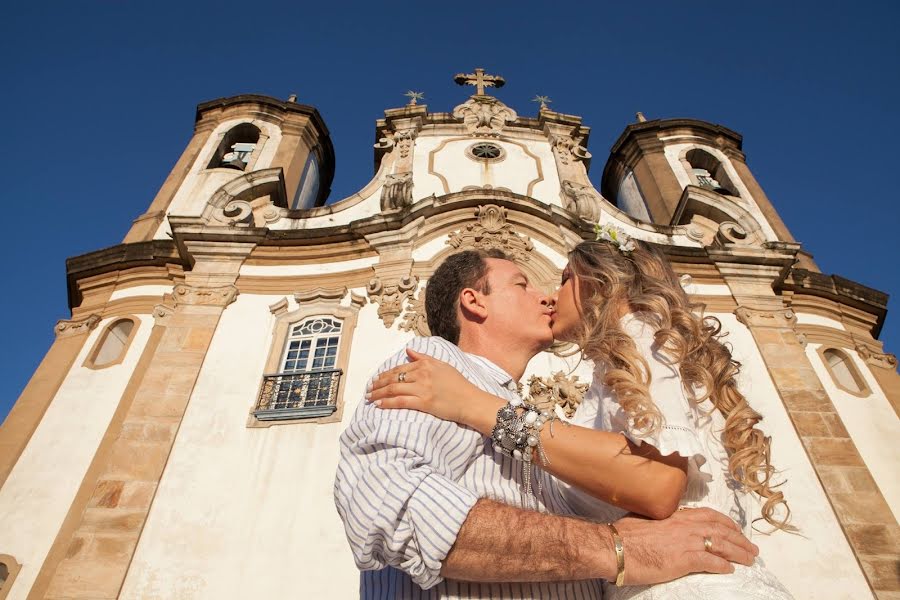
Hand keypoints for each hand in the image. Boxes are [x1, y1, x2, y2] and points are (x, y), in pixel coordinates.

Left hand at [366, 348, 485, 425]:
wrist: (470, 401)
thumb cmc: (459, 384)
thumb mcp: (442, 365)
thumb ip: (424, 357)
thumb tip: (409, 350)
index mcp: (425, 364)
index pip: (400, 368)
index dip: (385, 374)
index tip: (376, 379)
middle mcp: (422, 374)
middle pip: (394, 378)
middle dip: (378, 384)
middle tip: (369, 389)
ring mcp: (422, 388)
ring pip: (394, 389)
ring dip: (379, 393)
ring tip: (370, 397)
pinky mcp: (423, 402)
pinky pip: (400, 401)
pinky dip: (387, 403)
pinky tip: (379, 405)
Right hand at [612, 508, 758, 584]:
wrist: (615, 546)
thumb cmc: (624, 533)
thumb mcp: (647, 519)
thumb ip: (663, 521)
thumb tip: (665, 526)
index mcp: (677, 515)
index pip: (710, 516)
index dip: (726, 524)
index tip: (735, 530)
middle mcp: (686, 525)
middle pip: (722, 530)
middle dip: (740, 539)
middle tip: (752, 548)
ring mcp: (687, 541)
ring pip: (722, 545)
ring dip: (739, 552)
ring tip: (750, 559)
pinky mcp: (684, 559)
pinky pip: (711, 562)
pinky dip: (723, 565)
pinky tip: (730, 570)